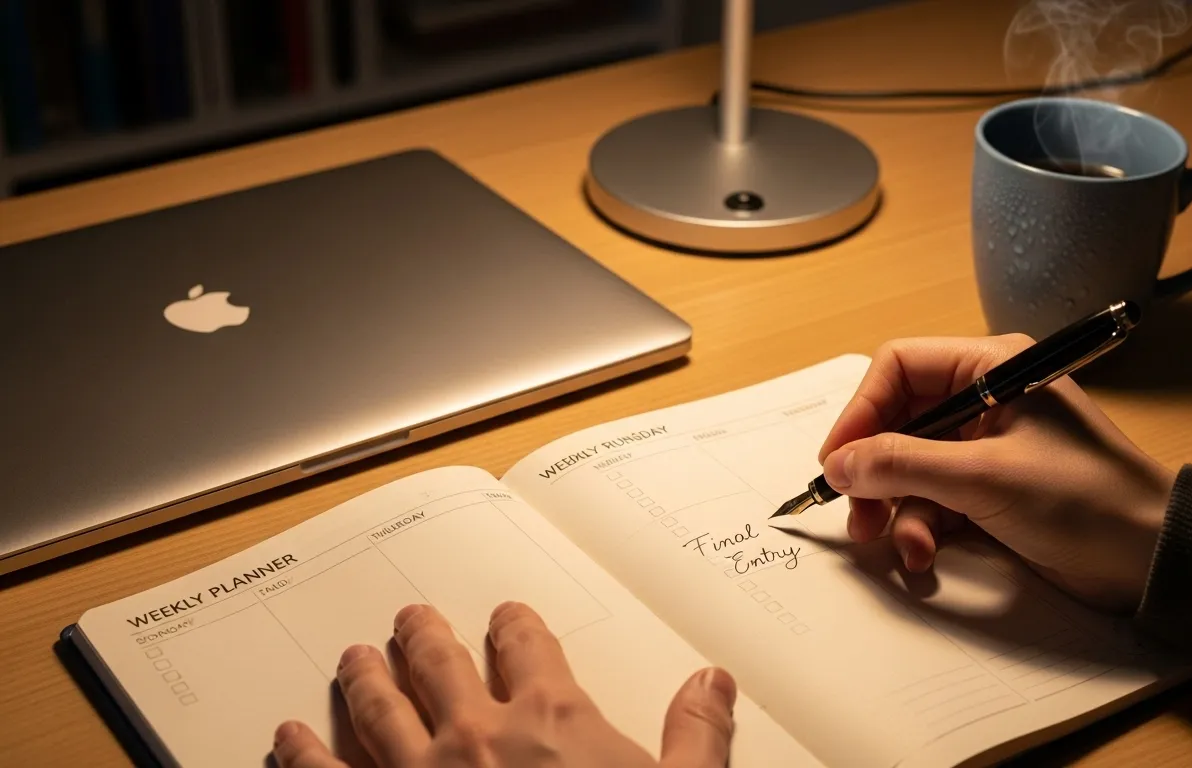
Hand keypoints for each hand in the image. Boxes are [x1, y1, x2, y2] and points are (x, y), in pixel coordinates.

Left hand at [272, 602, 736, 766]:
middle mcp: (478, 735)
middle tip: (411, 620)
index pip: (529, 648)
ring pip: (380, 708)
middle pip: (441, 664)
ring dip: (366, 678)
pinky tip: (289, 735)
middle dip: (425, 637)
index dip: (515, 625)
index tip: (506, 617)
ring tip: (355, 658)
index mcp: (552, 721)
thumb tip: (709, 681)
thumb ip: (695, 737)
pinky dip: (303, 753)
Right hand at [817, 335, 1175, 611]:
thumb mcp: (984, 478)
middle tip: (856, 514)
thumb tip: (839, 463)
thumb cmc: (1087, 499)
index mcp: (991, 368)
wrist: (1151, 559)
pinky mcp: (989, 491)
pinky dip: (922, 528)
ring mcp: (986, 448)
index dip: (860, 412)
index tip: (837, 461)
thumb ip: (903, 465)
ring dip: (896, 509)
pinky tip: (925, 554)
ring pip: (909, 468)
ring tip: (900, 545)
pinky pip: (932, 501)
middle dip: (874, 471)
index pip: (898, 369)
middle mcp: (984, 399)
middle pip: (897, 422)